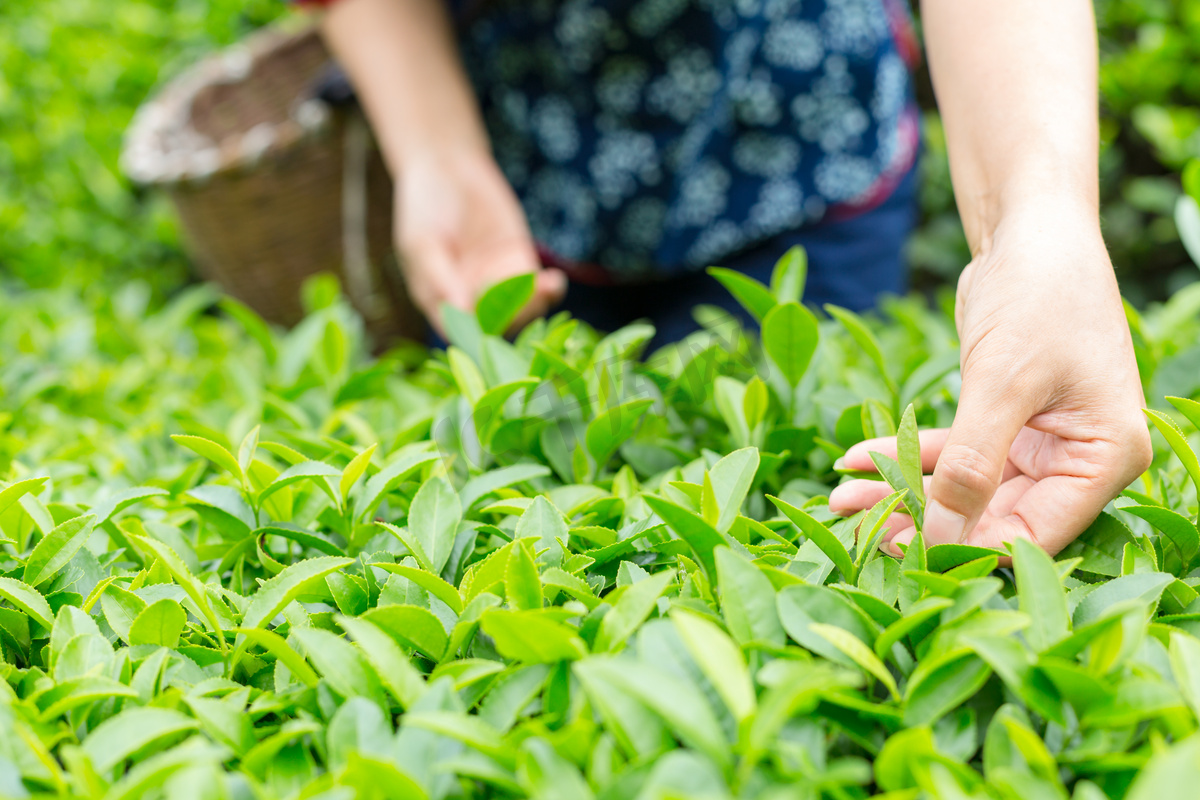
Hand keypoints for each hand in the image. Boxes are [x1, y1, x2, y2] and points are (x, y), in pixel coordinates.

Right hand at [395, 147, 565, 334]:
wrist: (449, 168)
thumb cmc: (425, 205)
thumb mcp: (422, 241)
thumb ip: (438, 277)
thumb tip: (460, 311)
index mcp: (439, 301)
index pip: (458, 330)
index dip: (475, 333)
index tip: (491, 321)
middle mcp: (469, 300)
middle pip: (495, 324)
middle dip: (513, 315)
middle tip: (527, 299)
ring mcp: (497, 285)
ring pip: (521, 310)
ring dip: (535, 304)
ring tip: (546, 286)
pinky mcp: (520, 266)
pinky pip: (538, 288)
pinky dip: (549, 290)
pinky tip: (554, 281)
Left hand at [829, 202, 1150, 555]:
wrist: (1030, 231)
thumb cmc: (1038, 295)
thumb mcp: (1003, 381)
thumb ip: (972, 464)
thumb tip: (941, 538)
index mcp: (1105, 459)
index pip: (1035, 532)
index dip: (968, 548)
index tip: (900, 552)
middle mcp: (1077, 460)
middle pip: (993, 516)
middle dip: (919, 521)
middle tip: (852, 526)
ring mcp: (1039, 444)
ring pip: (962, 489)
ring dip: (901, 492)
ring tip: (839, 501)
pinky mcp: (1002, 423)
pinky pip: (949, 453)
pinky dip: (903, 456)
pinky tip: (853, 462)